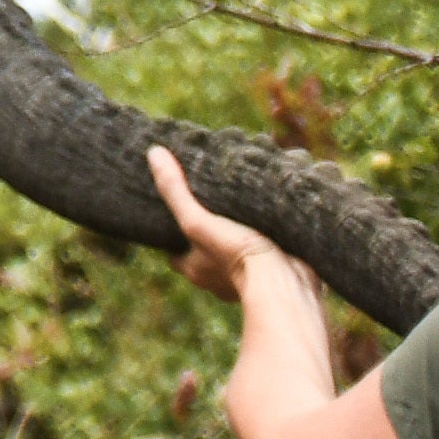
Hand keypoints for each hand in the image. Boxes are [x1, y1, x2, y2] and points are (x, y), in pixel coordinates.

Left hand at [142, 143, 284, 311]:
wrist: (284, 284)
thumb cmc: (236, 255)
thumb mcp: (198, 221)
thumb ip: (176, 192)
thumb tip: (154, 154)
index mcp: (195, 269)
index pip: (174, 251)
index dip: (171, 233)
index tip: (174, 210)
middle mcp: (217, 279)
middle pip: (204, 252)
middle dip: (206, 232)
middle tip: (209, 204)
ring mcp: (246, 279)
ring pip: (234, 255)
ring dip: (236, 237)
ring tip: (239, 209)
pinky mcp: (272, 275)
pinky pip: (262, 256)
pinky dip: (262, 244)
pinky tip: (268, 225)